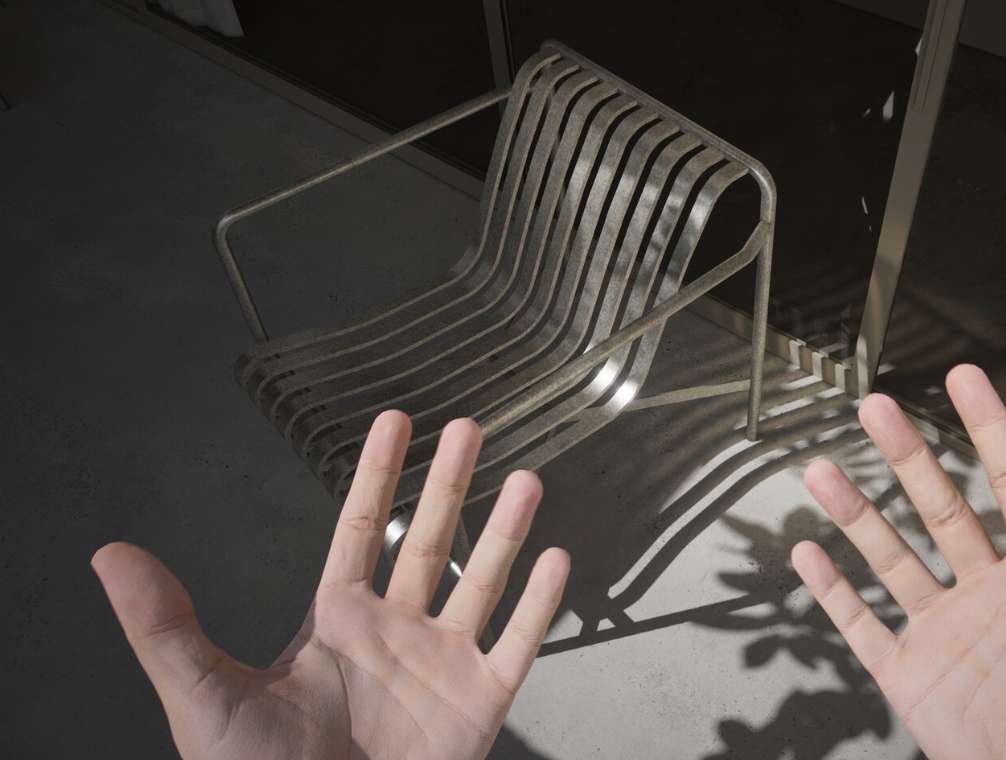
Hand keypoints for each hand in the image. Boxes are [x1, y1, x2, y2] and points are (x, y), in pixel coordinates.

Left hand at [93, 413, 569, 759]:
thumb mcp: (201, 696)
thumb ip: (164, 626)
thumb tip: (111, 555)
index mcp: (336, 621)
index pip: (362, 529)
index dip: (378, 474)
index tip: (397, 421)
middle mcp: (394, 631)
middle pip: (428, 540)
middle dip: (448, 482)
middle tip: (469, 427)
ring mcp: (441, 665)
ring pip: (480, 581)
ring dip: (503, 529)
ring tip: (527, 477)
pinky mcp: (479, 703)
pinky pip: (518, 645)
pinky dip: (539, 606)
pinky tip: (556, 559)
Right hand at [792, 365, 1005, 759]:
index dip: (990, 429)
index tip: (965, 379)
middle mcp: (993, 597)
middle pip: (940, 509)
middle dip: (906, 455)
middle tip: (876, 406)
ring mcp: (948, 636)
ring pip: (891, 558)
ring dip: (855, 514)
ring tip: (820, 471)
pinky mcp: (913, 679)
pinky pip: (862, 626)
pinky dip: (831, 591)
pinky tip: (807, 555)